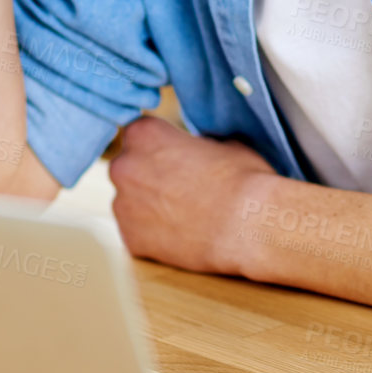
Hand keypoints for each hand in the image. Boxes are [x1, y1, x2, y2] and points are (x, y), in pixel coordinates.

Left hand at [107, 116, 277, 275]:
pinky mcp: (131, 239)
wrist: (249, 226)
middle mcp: (123, 165)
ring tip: (184, 214)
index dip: (161, 146)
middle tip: (181, 187)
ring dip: (149, 205)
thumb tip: (194, 149)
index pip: (140, 134)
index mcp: (142, 133)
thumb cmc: (242, 179)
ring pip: (131, 201)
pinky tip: (181, 234)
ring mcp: (122, 205)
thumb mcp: (222, 141)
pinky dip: (153, 234)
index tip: (177, 157)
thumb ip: (195, 142)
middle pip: (129, 167)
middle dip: (149, 175)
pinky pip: (137, 232)